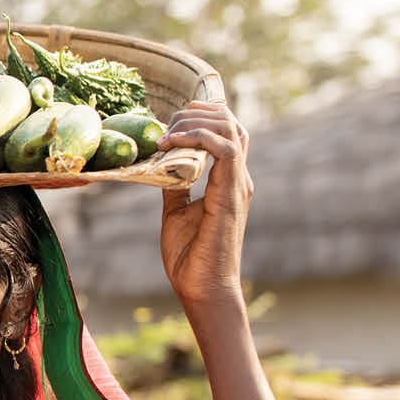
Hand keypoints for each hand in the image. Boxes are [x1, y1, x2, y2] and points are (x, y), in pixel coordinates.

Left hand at [159, 100, 251, 309]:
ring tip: (168, 134)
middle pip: (231, 123)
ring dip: (196, 122)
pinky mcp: (231, 195)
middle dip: (198, 112)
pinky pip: (226, 151)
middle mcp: (237, 178)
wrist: (201, 287)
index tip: (170, 121)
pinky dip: (200, 138)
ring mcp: (237, 185)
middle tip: (167, 124)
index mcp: (227, 180)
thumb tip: (162, 165)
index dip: (202, 115)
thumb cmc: (190, 256)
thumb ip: (174, 185)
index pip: (226, 132)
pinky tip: (174, 143)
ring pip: (231, 130)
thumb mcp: (175, 211)